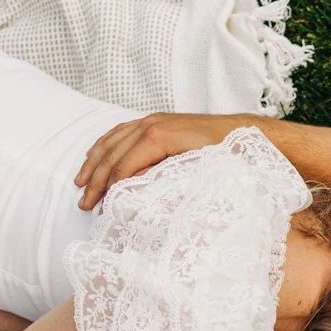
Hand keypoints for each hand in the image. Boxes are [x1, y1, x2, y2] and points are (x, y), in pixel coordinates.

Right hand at [74, 113, 252, 208]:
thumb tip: (137, 191)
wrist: (250, 134)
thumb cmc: (231, 157)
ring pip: (112, 140)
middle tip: (85, 205)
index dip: (110, 189)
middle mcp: (153, 124)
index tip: (102, 210)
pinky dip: (105, 145)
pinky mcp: (157, 122)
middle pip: (113, 154)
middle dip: (96, 180)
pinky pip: (122, 132)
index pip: (124, 165)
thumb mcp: (202, 173)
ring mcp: (154, 120)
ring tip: (80, 184)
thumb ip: (169, 179)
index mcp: (161, 136)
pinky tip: (95, 158)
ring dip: (94, 162)